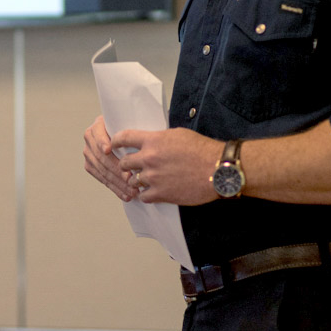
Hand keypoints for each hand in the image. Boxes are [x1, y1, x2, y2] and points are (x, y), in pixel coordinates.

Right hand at [82, 116, 138, 201]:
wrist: (118, 133)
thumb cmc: (129, 128)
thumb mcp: (129, 124)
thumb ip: (131, 131)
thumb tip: (143, 135)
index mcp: (97, 126)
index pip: (98, 136)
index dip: (102, 142)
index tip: (108, 149)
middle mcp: (90, 139)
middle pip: (102, 157)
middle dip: (117, 170)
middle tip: (131, 179)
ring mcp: (88, 153)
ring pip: (103, 171)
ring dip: (118, 183)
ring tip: (132, 191)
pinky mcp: (90, 166)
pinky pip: (103, 179)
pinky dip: (115, 188)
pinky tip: (125, 195)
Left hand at [108, 127, 223, 205]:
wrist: (217, 169)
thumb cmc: (202, 150)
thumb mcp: (178, 134)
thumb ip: (160, 138)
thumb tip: (152, 140)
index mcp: (153, 140)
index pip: (124, 137)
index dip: (115, 141)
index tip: (113, 145)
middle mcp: (149, 158)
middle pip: (124, 162)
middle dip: (126, 164)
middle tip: (131, 167)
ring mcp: (153, 177)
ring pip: (133, 180)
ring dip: (136, 180)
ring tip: (144, 180)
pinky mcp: (161, 194)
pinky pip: (143, 196)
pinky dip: (145, 195)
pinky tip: (151, 192)